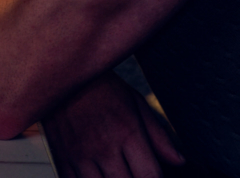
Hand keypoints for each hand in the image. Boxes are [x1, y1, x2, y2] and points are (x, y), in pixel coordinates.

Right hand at [42, 70, 184, 177]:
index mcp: (127, 132)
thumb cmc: (101, 87)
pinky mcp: (62, 159)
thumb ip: (158, 135)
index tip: (153, 176)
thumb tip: (179, 161)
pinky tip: (97, 174)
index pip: (150, 176)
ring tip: (116, 171)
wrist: (60, 72)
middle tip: (134, 169)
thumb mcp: (134, 102)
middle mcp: (105, 147)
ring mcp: (81, 156)